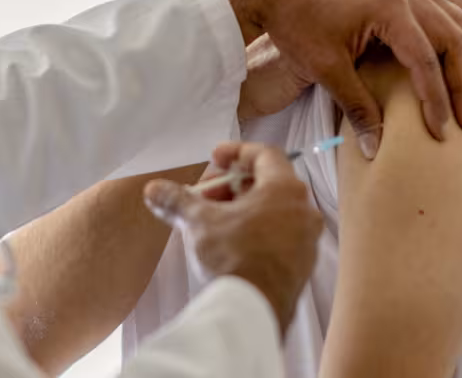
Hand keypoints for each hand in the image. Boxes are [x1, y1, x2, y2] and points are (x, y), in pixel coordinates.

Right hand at [144, 143, 322, 332]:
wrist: (254, 308)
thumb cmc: (234, 257)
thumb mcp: (198, 222)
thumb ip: (177, 200)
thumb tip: (154, 190)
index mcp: (285, 189)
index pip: (265, 154)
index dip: (236, 153)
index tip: (216, 159)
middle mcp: (303, 211)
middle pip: (268, 184)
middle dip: (232, 187)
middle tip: (205, 197)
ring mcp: (306, 240)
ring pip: (274, 212)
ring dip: (243, 210)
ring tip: (213, 222)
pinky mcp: (301, 265)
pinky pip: (280, 236)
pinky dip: (256, 232)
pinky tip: (231, 245)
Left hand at [218, 0, 461, 155]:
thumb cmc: (295, 22)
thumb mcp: (326, 68)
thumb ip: (357, 107)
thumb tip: (377, 149)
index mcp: (389, 10)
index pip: (427, 63)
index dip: (437, 101)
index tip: (443, 131)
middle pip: (453, 41)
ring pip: (455, 22)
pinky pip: (443, 0)